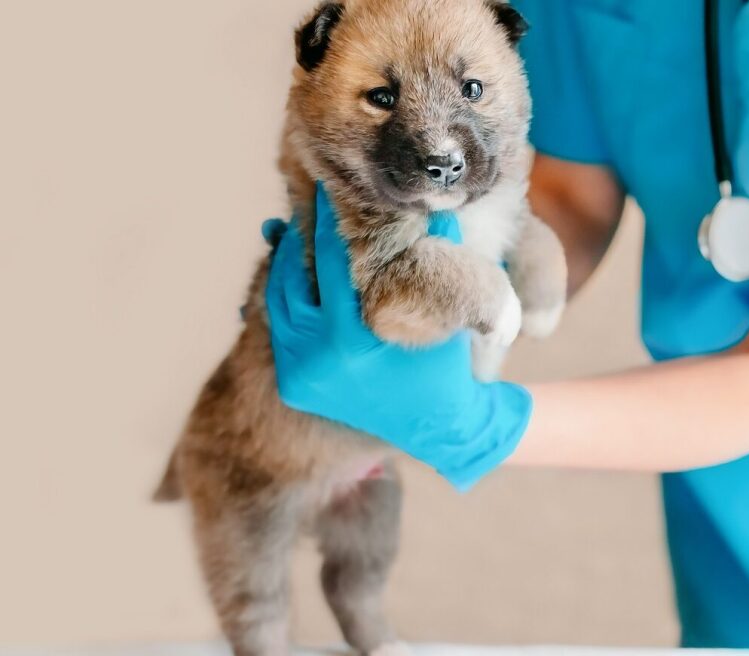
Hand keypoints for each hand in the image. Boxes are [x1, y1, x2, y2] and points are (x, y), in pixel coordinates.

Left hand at [264, 183, 531, 489]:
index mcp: (353, 339)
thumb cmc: (448, 365)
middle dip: (306, 234)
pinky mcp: (295, 383)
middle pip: (297, 275)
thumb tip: (438, 206)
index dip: (331, 221)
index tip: (333, 186)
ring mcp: (301, 373)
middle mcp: (318, 357)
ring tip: (300, 230)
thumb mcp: (448, 314)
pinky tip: (297, 271)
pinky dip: (286, 296)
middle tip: (312, 197)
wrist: (439, 428)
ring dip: (288, 262)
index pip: (332, 262)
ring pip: (280, 299)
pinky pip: (280, 327)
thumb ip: (444, 261)